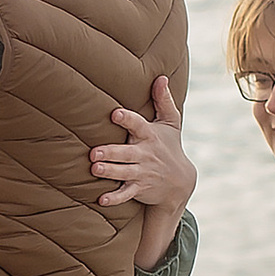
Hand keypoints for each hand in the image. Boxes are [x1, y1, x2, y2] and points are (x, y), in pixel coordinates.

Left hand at [94, 75, 193, 268]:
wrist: (180, 182)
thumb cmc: (170, 146)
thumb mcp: (171, 123)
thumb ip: (164, 101)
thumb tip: (161, 76)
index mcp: (150, 136)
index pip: (138, 125)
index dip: (127, 119)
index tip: (115, 114)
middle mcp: (145, 154)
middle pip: (127, 153)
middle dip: (112, 152)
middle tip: (94, 152)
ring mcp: (143, 173)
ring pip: (124, 173)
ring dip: (110, 172)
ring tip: (94, 169)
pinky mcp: (140, 188)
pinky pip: (127, 194)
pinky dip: (115, 198)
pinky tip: (102, 199)